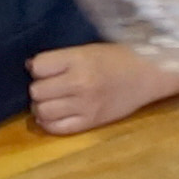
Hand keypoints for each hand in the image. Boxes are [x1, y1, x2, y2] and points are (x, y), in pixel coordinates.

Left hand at [26, 40, 178, 133]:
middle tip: (49, 85)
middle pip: (37, 91)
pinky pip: (57, 128)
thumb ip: (61, 59)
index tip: (44, 68)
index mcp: (79, 60)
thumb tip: (30, 67)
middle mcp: (80, 83)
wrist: (148, 74)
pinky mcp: (90, 123)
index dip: (37, 67)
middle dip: (39, 88)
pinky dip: (49, 122)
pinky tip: (53, 115)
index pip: (38, 66)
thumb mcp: (87, 49)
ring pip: (42, 111)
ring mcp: (85, 106)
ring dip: (41, 106)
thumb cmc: (117, 57)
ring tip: (50, 101)